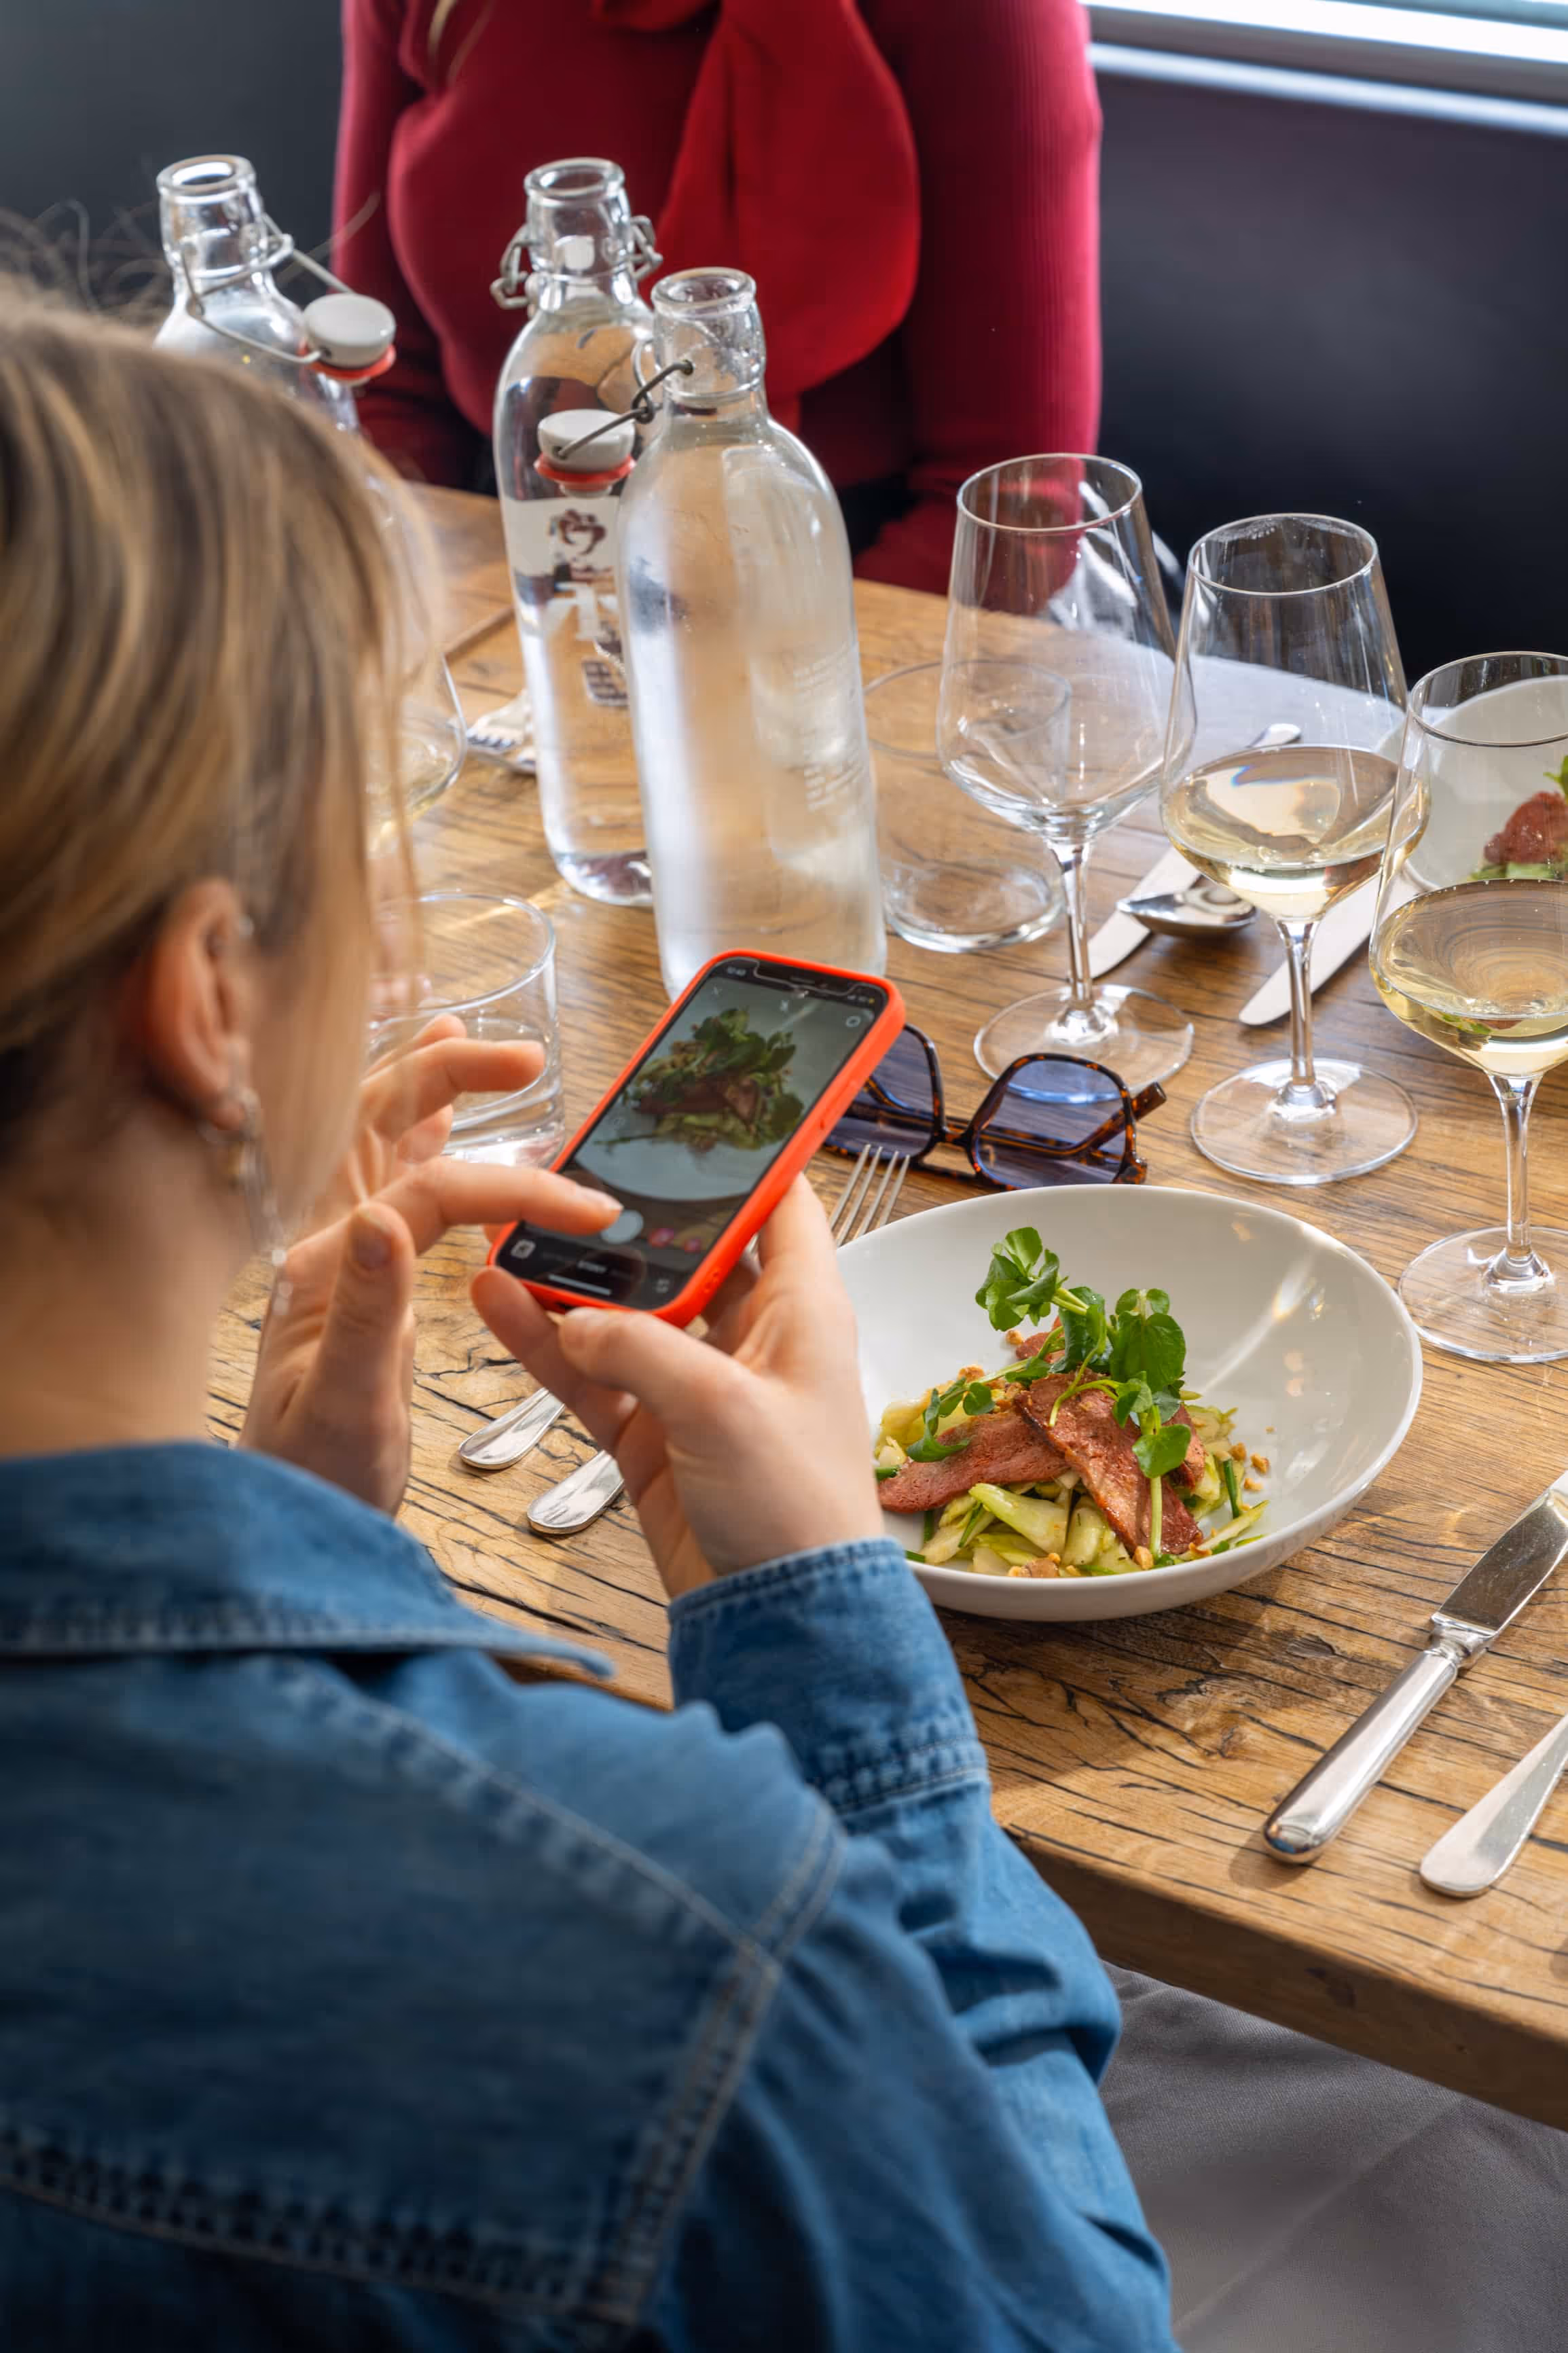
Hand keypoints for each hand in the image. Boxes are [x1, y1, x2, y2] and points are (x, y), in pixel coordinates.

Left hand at [242, 1017, 617, 1512]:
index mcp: (327, 1267)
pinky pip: (384, 1180)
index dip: (513, 1188)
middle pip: (378, 1124)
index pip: (428, 1190)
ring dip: (426, 1087)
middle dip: (450, 1076)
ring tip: (468, 1043)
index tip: (588, 1212)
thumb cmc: (312, 1478)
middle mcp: (324, 1244)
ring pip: (377, 1139)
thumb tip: (384, 1221)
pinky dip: (415, 1135)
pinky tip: (436, 1116)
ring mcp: (336, 1254)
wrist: (280, 1525)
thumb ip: (365, 1316)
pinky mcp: (355, 1276)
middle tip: (526, 1059)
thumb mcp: (346, 1409)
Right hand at [471, 1177, 884, 1597]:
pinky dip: (548, 1346)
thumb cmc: (795, 1509)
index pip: (783, 1202)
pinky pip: (593, 1374)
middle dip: (627, 1218)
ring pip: (625, 1313)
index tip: (688, 1113)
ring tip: (509, 1233)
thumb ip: (643, 1348)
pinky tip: (499, 1304)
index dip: (745, 1155)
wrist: (784, 1621)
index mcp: (803, 1309)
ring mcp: (698, 1386)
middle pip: (686, 1252)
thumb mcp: (721, 1408)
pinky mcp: (653, 1435)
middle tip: (564, 1172)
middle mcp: (753, 1338)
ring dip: (571, 1281)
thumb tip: (579, 1321)